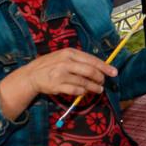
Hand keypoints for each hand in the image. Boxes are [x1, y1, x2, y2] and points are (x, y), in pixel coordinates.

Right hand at [0, 48, 117, 119]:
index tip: (114, 72)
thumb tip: (99, 66)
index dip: (105, 67)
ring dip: (94, 88)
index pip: (92, 60)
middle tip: (104, 83)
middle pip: (90, 71)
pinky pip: (75, 90)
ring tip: (98, 90)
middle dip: (100, 78)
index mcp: (69, 53)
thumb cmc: (50, 65)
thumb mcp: (63, 56)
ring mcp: (61, 74)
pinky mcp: (57, 86)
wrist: (31, 75)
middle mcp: (66, 62)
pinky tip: (85, 92)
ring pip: (84, 83)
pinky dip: (83, 92)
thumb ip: (79, 60)